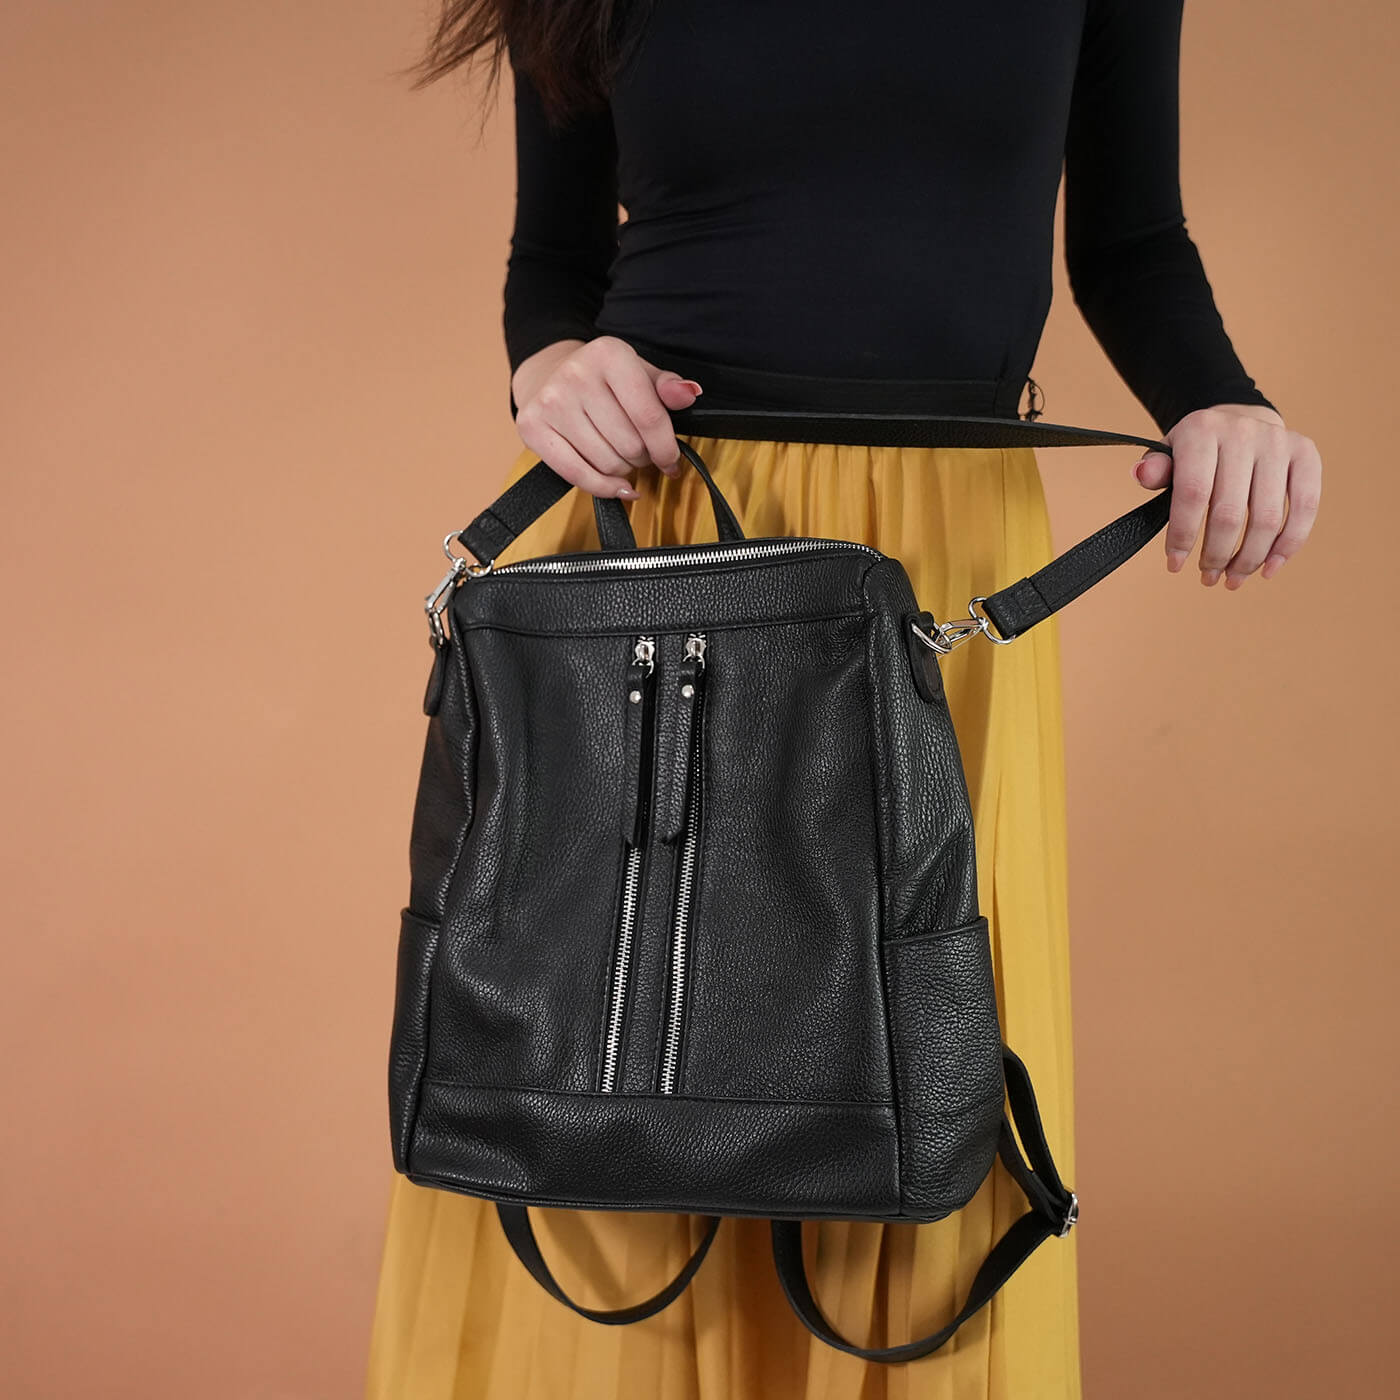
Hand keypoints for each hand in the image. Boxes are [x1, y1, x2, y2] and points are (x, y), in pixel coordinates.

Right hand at [512, 336, 703, 498]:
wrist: (550, 375)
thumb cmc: (604, 380)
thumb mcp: (640, 374)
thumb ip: (667, 387)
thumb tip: (689, 394)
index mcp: (609, 354)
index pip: (649, 417)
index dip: (666, 448)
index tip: (671, 460)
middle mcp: (576, 374)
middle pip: (629, 445)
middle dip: (643, 456)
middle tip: (639, 450)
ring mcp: (551, 402)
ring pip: (607, 464)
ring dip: (622, 469)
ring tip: (619, 454)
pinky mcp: (532, 427)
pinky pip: (577, 475)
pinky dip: (603, 487)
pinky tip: (617, 485)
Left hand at [1130, 404, 1320, 587]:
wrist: (1238, 421)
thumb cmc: (1198, 451)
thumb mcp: (1169, 455)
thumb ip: (1156, 469)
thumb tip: (1141, 474)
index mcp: (1202, 430)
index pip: (1192, 493)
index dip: (1183, 536)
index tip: (1175, 564)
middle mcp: (1243, 431)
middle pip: (1230, 513)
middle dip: (1217, 555)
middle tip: (1207, 577)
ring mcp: (1278, 441)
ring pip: (1268, 518)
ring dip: (1249, 559)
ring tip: (1232, 578)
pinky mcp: (1305, 453)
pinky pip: (1306, 508)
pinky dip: (1287, 545)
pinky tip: (1269, 568)